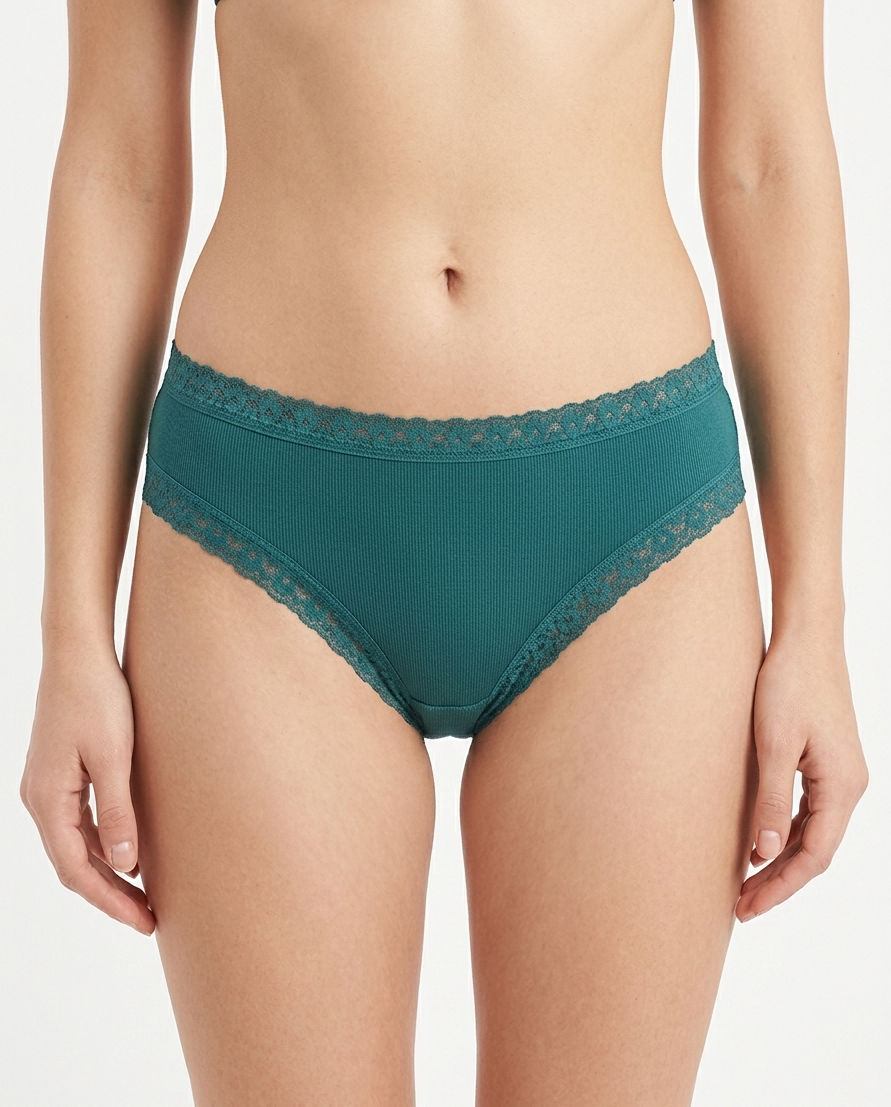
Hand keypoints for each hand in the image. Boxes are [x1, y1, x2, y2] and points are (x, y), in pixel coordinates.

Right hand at [19, 645, 154, 934]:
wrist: (78, 652)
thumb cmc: (98, 697)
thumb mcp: (114, 757)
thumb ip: (117, 813)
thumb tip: (125, 866)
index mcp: (47, 800)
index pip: (76, 870)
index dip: (110, 901)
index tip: (144, 921)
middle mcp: (39, 799)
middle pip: (73, 864)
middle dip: (110, 895)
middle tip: (150, 919)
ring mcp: (46, 786)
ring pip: (74, 846)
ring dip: (107, 873)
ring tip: (143, 896)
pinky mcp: (60, 773)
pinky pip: (77, 824)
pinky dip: (101, 846)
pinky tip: (129, 854)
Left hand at [736, 631, 867, 921]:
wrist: (806, 638)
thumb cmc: (789, 684)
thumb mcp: (773, 744)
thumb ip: (771, 800)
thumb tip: (764, 853)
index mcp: (842, 788)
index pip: (813, 857)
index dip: (779, 887)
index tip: (746, 908)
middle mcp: (849, 786)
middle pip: (814, 851)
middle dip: (777, 881)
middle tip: (739, 907)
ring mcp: (840, 774)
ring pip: (811, 833)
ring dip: (779, 860)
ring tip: (744, 884)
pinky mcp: (826, 760)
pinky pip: (809, 810)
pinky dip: (785, 832)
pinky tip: (758, 842)